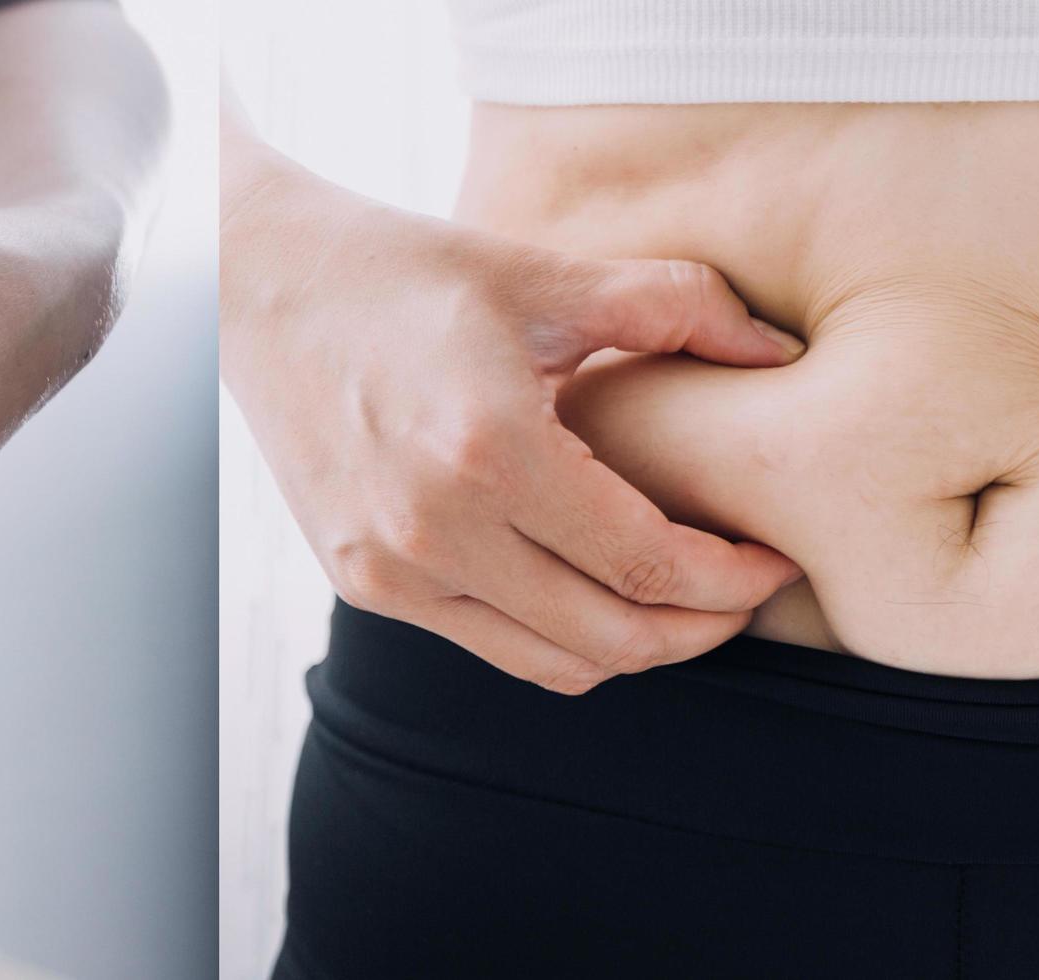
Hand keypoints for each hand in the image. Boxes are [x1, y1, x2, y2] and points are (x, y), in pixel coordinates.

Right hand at [220, 160, 805, 694]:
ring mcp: (390, 570)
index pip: (646, 565)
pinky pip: (491, 646)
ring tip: (681, 600)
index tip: (776, 560)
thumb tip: (781, 354)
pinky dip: (560, 636)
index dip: (732, 581)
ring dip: (635, 648)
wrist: (257, 287)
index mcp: (489, 450)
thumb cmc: (407, 271)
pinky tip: (594, 584)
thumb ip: (675, 307)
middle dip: (700, 631)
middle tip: (746, 595)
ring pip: (554, 664)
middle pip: (611, 639)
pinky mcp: (363, 583)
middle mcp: (433, 529)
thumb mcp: (546, 274)